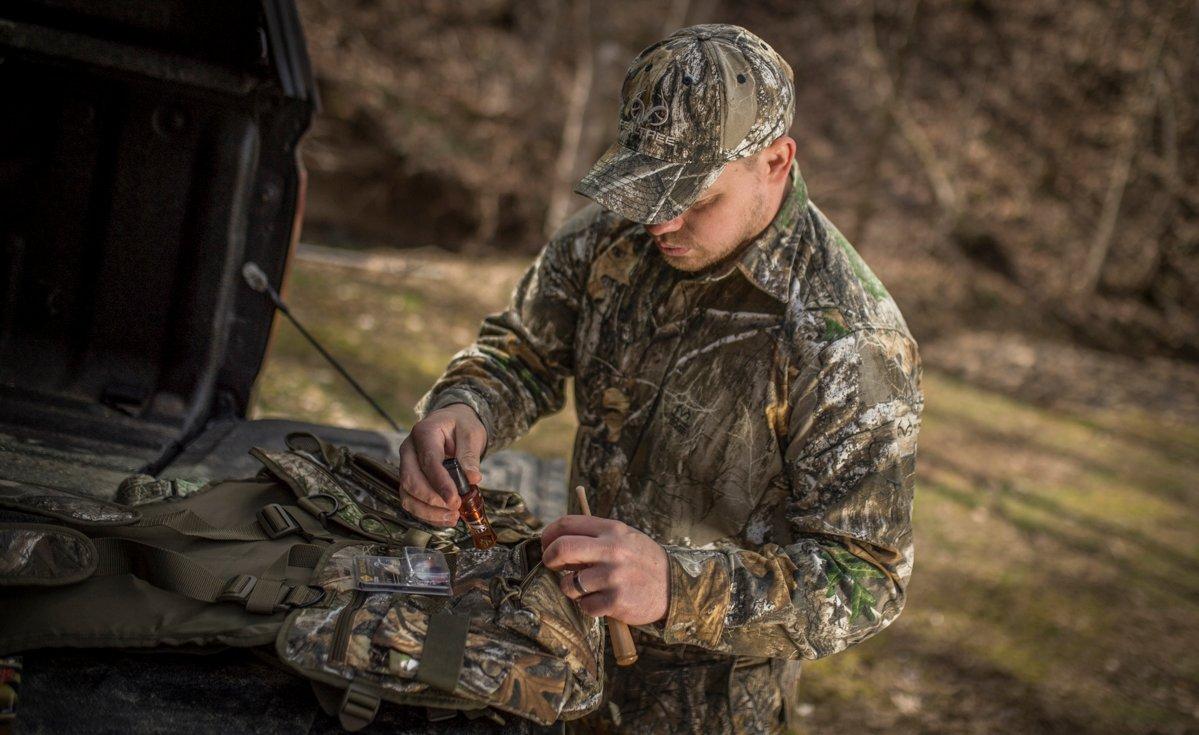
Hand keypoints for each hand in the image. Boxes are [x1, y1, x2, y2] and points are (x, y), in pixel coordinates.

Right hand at [397, 403, 486, 526]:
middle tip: (455, 509)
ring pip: (407, 495)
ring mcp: (406, 465)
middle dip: (432, 500)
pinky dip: (427, 514)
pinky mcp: (409, 480)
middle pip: (411, 480)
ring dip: (428, 511)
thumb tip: (472, 479)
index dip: (441, 483)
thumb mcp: (471, 434)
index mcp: (424, 432)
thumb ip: (470, 455)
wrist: (452, 424)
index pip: (429, 461)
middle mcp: (409, 449)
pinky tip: (445, 518)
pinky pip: (412, 501)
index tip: (454, 499)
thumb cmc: (461, 427)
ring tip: (452, 517)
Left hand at [540, 515, 668, 625]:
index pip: (567, 524)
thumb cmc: (643, 561)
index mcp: (612, 530)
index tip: (546, 544)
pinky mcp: (616, 601)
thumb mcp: (625, 538)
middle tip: (552, 566)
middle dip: (549, 559)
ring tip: (584, 588)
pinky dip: (588, 606)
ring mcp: (614, 576)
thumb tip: (557, 540)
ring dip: (570, 588)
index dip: (549, 534)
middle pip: (562, 548)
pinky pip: (585, 606)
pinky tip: (601, 601)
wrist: (675, 587)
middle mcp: (612, 550)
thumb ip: (596, 536)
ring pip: (569, 584)